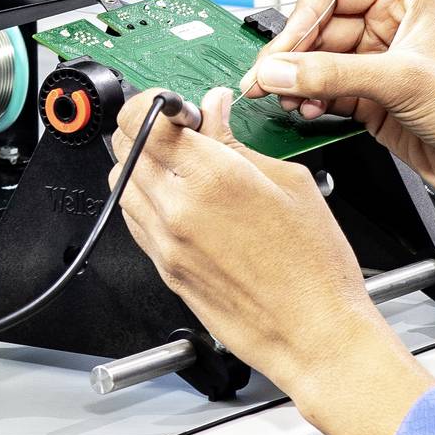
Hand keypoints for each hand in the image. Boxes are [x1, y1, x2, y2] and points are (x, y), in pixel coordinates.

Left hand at [109, 89, 434, 434]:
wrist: (314, 334)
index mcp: (213, 177)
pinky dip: (144, 197)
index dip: (154, 101)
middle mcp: (178, 209)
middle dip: (146, 126)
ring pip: (120, 182)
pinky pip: (133, 218)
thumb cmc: (314, 267)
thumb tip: (212, 110)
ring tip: (179, 163)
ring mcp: (165, 243)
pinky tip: (177, 197)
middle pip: (125, 145)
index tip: (175, 103)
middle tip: (180, 128)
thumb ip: (236, 141)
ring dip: (140, 161)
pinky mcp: (164, 269)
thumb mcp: (288, 181)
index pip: (145, 118)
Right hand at [241, 0, 434, 240]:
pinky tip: (304, 111)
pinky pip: (324, 92)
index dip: (303, 16)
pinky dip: (308, 101)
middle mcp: (390, 27)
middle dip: (292, 55)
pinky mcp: (372, 100)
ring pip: (316, 62)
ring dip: (296, 81)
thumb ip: (333, 75)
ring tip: (284, 98)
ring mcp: (379, 65)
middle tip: (266, 78)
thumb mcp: (403, 81)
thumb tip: (280, 69)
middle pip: (318, 27)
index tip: (283, 49)